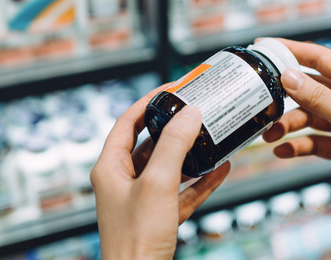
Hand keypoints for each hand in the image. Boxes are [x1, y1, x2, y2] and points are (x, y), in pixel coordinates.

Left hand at [91, 85, 230, 259]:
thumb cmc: (135, 239)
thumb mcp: (158, 183)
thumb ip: (174, 146)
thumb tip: (190, 114)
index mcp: (110, 168)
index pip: (127, 123)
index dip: (149, 103)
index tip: (171, 90)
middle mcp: (122, 182)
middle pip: (149, 144)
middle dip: (174, 127)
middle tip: (195, 111)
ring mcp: (141, 202)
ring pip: (168, 168)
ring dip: (190, 154)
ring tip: (211, 137)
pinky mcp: (159, 220)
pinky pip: (181, 193)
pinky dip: (200, 181)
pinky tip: (220, 170)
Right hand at [263, 39, 330, 213]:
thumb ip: (319, 99)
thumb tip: (288, 76)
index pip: (319, 58)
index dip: (291, 50)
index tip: (263, 46)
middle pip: (310, 90)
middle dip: (284, 97)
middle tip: (259, 103)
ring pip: (309, 118)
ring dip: (289, 125)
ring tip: (269, 135)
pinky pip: (315, 142)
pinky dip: (299, 146)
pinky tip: (284, 151)